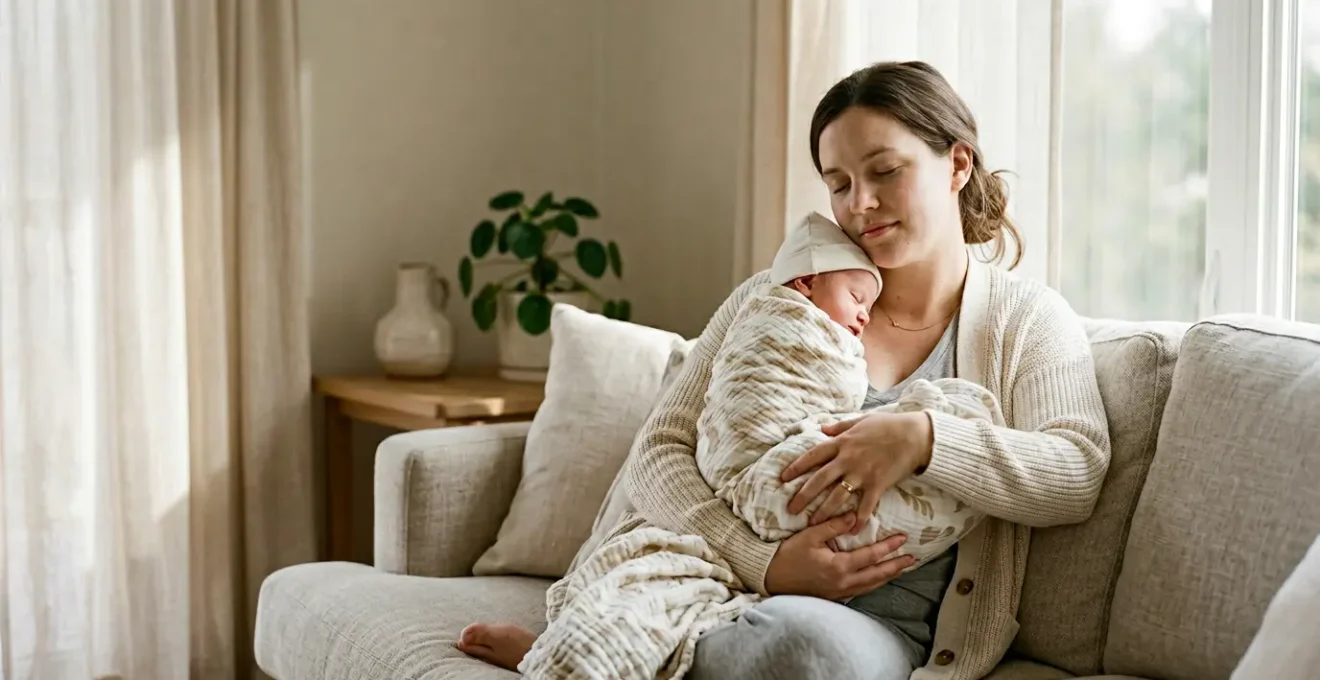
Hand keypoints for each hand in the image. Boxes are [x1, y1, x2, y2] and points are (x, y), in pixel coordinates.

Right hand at [763, 513, 915, 599]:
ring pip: (871, 585)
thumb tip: (854, 516)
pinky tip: (878, 579)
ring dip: (888, 576)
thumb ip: (833, 525)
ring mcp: (839, 593)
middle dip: (896, 566)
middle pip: (877, 575)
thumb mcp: (810, 535)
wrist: (770, 578)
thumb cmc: (788, 555)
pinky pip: (861, 591)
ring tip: (901, 568)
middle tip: (912, 558)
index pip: (870, 556)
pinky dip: (873, 583)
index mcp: (838, 566)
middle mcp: (843, 583)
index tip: (902, 539)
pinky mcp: (834, 597)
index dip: (888, 547)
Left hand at [782, 411, 933, 533]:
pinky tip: (851, 531)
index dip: (796, 467)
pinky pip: (865, 505)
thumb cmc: (888, 425)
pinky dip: (858, 519)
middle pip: (819, 480)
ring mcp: (862, 473)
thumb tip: (823, 429)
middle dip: (803, 496)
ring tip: (813, 524)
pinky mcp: (878, 484)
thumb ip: (840, 426)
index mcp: (842, 442)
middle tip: (791, 510)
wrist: (914, 434)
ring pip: (838, 496)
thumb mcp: (860, 420)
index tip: (782, 478)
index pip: (812, 456)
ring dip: (824, 511)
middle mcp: (848, 459)